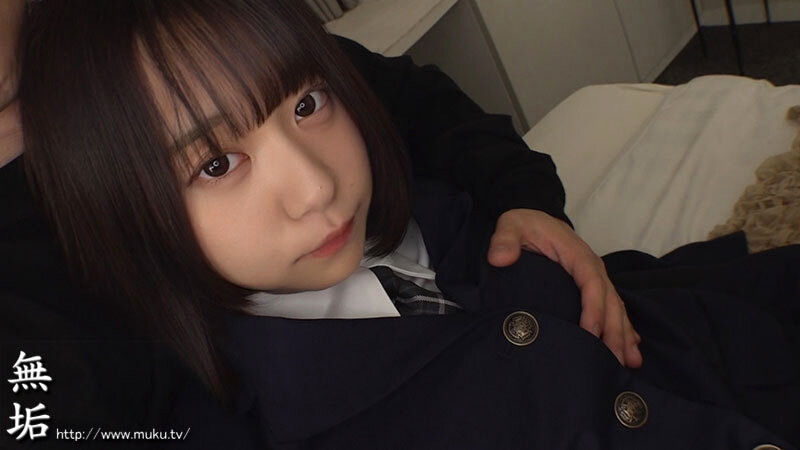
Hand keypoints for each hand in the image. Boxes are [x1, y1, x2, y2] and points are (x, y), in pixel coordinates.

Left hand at [488, 209, 641, 367]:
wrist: (535, 218)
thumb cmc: (525, 225)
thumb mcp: (511, 225)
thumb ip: (504, 240)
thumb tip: (499, 258)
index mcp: (576, 253)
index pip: (590, 283)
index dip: (593, 309)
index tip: (590, 334)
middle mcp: (592, 266)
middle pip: (609, 300)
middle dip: (614, 330)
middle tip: (614, 360)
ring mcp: (595, 276)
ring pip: (615, 306)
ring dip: (623, 333)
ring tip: (629, 361)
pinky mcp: (592, 284)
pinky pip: (612, 306)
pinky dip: (623, 327)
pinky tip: (630, 347)